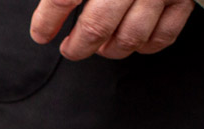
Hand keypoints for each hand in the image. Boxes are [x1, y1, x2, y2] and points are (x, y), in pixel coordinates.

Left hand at [30, 0, 194, 59]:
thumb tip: (53, 2)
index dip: (47, 21)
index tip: (41, 34)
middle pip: (96, 27)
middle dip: (77, 46)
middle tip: (70, 49)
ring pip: (129, 38)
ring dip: (109, 50)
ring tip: (98, 46)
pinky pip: (162, 36)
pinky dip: (144, 45)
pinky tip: (129, 40)